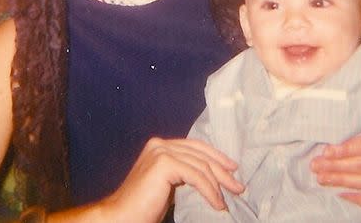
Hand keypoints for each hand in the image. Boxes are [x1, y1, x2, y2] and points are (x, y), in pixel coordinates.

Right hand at [100, 137, 244, 222]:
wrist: (123, 217)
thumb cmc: (143, 207)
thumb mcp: (169, 186)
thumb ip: (183, 175)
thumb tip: (210, 177)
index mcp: (160, 146)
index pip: (195, 146)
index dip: (216, 157)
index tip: (232, 170)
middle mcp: (160, 144)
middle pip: (201, 154)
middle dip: (222, 170)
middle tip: (238, 186)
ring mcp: (161, 151)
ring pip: (201, 165)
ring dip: (219, 184)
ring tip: (229, 198)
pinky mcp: (164, 163)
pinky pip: (196, 176)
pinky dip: (210, 191)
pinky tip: (217, 203)